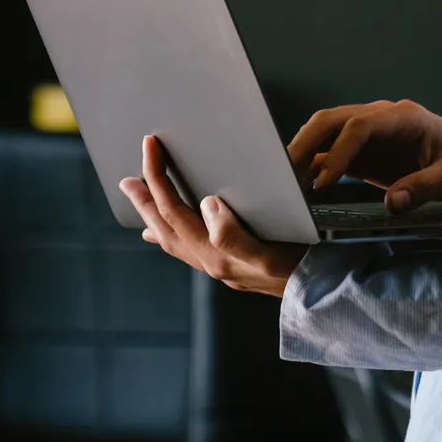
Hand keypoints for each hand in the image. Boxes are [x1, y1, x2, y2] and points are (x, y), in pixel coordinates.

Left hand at [123, 134, 306, 296]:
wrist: (314, 294)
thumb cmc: (296, 269)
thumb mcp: (267, 252)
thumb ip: (232, 234)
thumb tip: (207, 205)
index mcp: (213, 254)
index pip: (174, 209)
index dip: (158, 177)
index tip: (151, 148)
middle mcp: (208, 262)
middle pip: (165, 225)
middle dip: (144, 198)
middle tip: (126, 179)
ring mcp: (214, 266)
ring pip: (170, 238)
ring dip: (151, 215)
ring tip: (138, 198)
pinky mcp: (225, 266)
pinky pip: (184, 249)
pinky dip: (168, 236)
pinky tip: (161, 236)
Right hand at [285, 98, 441, 214]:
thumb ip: (426, 187)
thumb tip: (393, 203)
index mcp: (404, 117)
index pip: (360, 126)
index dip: (339, 152)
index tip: (324, 183)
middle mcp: (382, 119)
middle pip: (333, 120)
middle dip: (306, 143)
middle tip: (283, 174)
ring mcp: (371, 134)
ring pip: (326, 134)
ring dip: (304, 153)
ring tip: (283, 183)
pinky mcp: (366, 153)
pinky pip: (332, 154)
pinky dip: (314, 168)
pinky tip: (300, 188)